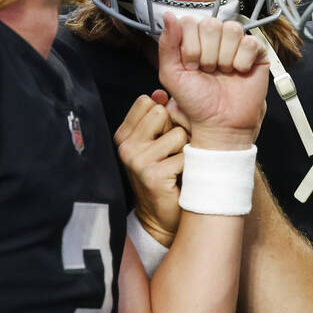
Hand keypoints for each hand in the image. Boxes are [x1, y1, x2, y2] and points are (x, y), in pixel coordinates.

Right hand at [115, 90, 187, 245]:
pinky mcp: (153, 175)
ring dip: (184, 149)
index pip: (146, 102)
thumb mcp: (155, 143)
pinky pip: (185, 155)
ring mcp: (138, 161)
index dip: (163, 115)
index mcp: (123, 135)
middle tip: (170, 153)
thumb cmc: (163, 176)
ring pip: (177, 133)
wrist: (161, 218)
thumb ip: (156, 118)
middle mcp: (126, 146)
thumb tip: (161, 93)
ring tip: (175, 165)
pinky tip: (178, 178)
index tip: (162, 135)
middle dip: (173, 129)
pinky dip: (189, 166)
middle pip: (161, 112)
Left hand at [157, 14, 268, 150]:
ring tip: (223, 72)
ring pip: (232, 30)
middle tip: (208, 71)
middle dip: (207, 54)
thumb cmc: (196, 102)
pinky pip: (250, 42)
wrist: (220, 123)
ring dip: (225, 57)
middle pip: (211, 24)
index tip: (191, 66)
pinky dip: (242, 61)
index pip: (190, 22)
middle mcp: (215, 39)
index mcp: (194, 40)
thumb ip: (167, 45)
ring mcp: (236, 43)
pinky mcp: (256, 52)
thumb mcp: (171, 74)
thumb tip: (167, 17)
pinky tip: (239, 72)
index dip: (190, 47)